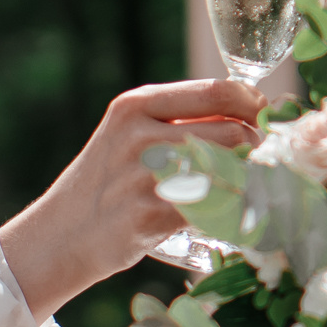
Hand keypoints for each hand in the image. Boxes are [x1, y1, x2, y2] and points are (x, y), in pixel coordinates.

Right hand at [0, 77, 264, 317]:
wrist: (60, 236)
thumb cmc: (108, 184)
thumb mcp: (130, 136)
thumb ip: (179, 121)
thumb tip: (253, 116)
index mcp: (137, 105)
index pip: (220, 91)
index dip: (256, 106)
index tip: (266, 121)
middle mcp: (141, 134)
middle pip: (234, 132)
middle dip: (258, 151)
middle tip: (261, 166)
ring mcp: (146, 176)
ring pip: (232, 171)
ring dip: (253, 184)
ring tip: (252, 192)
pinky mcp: (151, 216)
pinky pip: (218, 209)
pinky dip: (236, 214)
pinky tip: (235, 219)